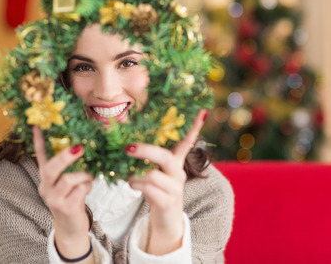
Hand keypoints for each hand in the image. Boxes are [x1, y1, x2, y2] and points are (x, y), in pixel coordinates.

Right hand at [33, 126, 93, 259]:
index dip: (39, 139)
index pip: (40, 154)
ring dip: (84, 174)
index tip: (38, 123)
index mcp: (46, 176)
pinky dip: (87, 186)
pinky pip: (79, 191)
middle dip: (65, 156)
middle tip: (79, 148)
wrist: (70, 227)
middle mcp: (45, 186)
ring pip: (68, 179)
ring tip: (90, 174)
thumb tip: (84, 145)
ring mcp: (53, 198)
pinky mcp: (65, 208)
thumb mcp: (69, 181)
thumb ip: (72, 166)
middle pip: (50, 168)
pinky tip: (88, 188)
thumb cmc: (72, 198)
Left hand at [127, 109, 207, 254]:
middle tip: (128, 147)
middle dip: (145, 151)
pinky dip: (136, 185)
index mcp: (176, 161)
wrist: (166, 220)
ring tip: (127, 175)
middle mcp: (179, 172)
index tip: (202, 111)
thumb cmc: (157, 190)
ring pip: (152, 175)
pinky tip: (132, 184)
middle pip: (165, 157)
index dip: (194, 127)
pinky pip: (148, 190)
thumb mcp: (154, 171)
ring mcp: (175, 188)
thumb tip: (127, 142)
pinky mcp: (168, 202)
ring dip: (134, 174)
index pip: (188, 141)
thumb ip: (146, 158)